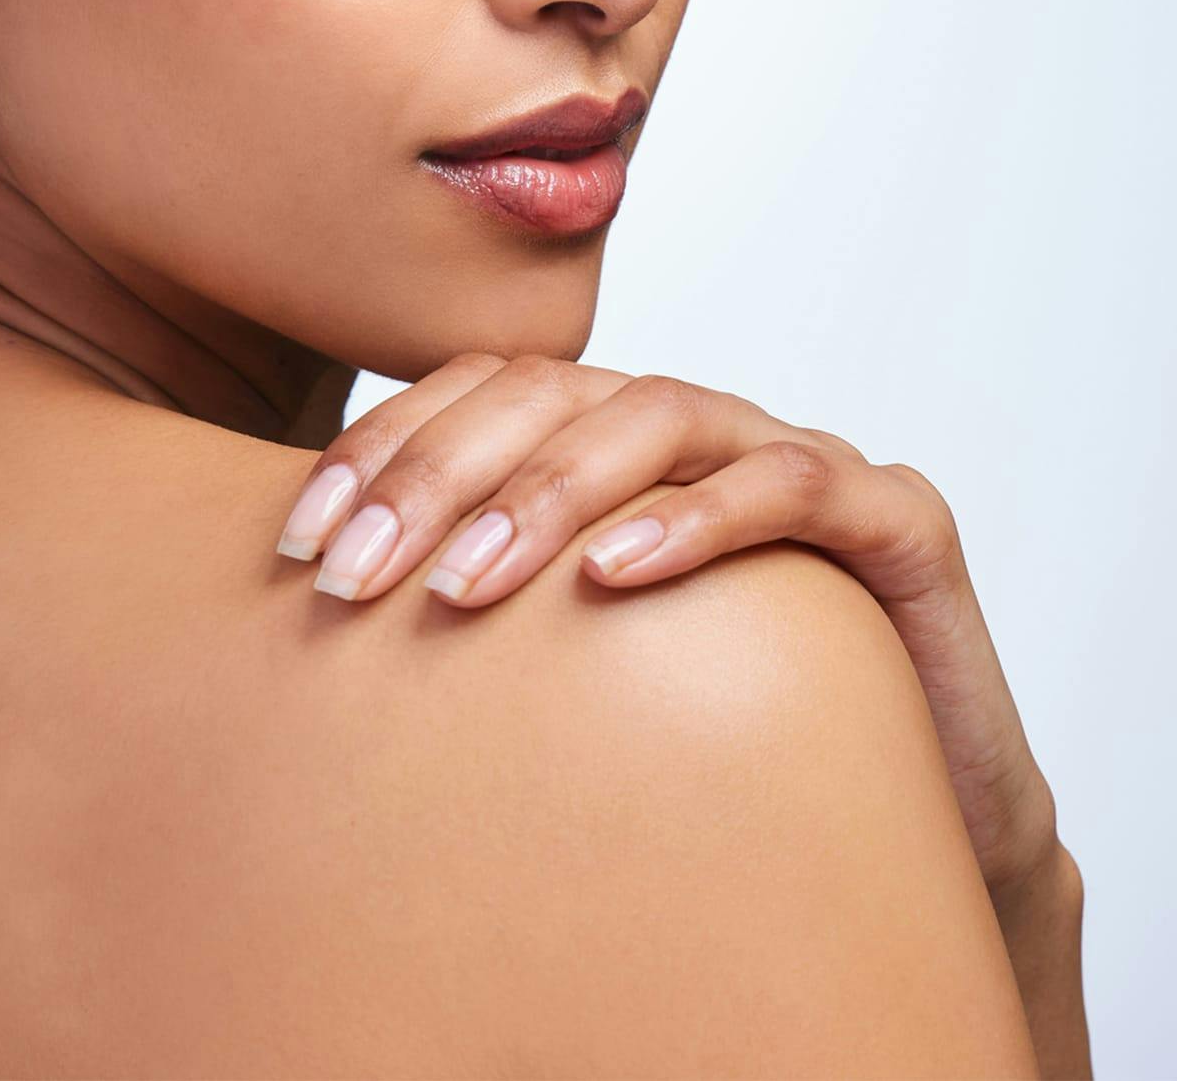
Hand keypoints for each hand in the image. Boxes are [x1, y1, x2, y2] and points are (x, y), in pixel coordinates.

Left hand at [275, 351, 1063, 902]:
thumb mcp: (569, 658)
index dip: (379, 452)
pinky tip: (615, 574)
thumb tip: (306, 605)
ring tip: (464, 583)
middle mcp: (696, 426)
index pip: (475, 394)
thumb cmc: (715, 722)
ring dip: (550, 491)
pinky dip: (700, 518)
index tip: (297, 544)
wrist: (908, 810)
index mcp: (610, 436)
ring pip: (658, 415)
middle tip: (350, 575)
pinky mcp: (896, 517)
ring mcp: (797, 455)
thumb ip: (472, 600)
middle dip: (435, 475)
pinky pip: (795, 486)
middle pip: (548, 395)